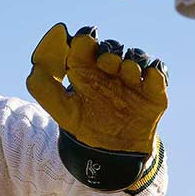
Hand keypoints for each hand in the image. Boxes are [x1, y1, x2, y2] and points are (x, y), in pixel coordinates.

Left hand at [26, 23, 167, 190]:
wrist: (112, 156)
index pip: (84, 43)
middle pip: (111, 47)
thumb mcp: (60, 111)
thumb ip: (43, 87)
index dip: (83, 39)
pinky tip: (147, 78)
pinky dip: (154, 71)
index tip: (82, 44)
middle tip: (104, 62)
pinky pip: (158, 72)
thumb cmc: (86, 127)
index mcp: (86, 70)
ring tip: (126, 72)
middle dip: (108, 50)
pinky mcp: (153, 91)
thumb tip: (37, 62)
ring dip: (130, 60)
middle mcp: (110, 71)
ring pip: (135, 56)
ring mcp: (132, 80)